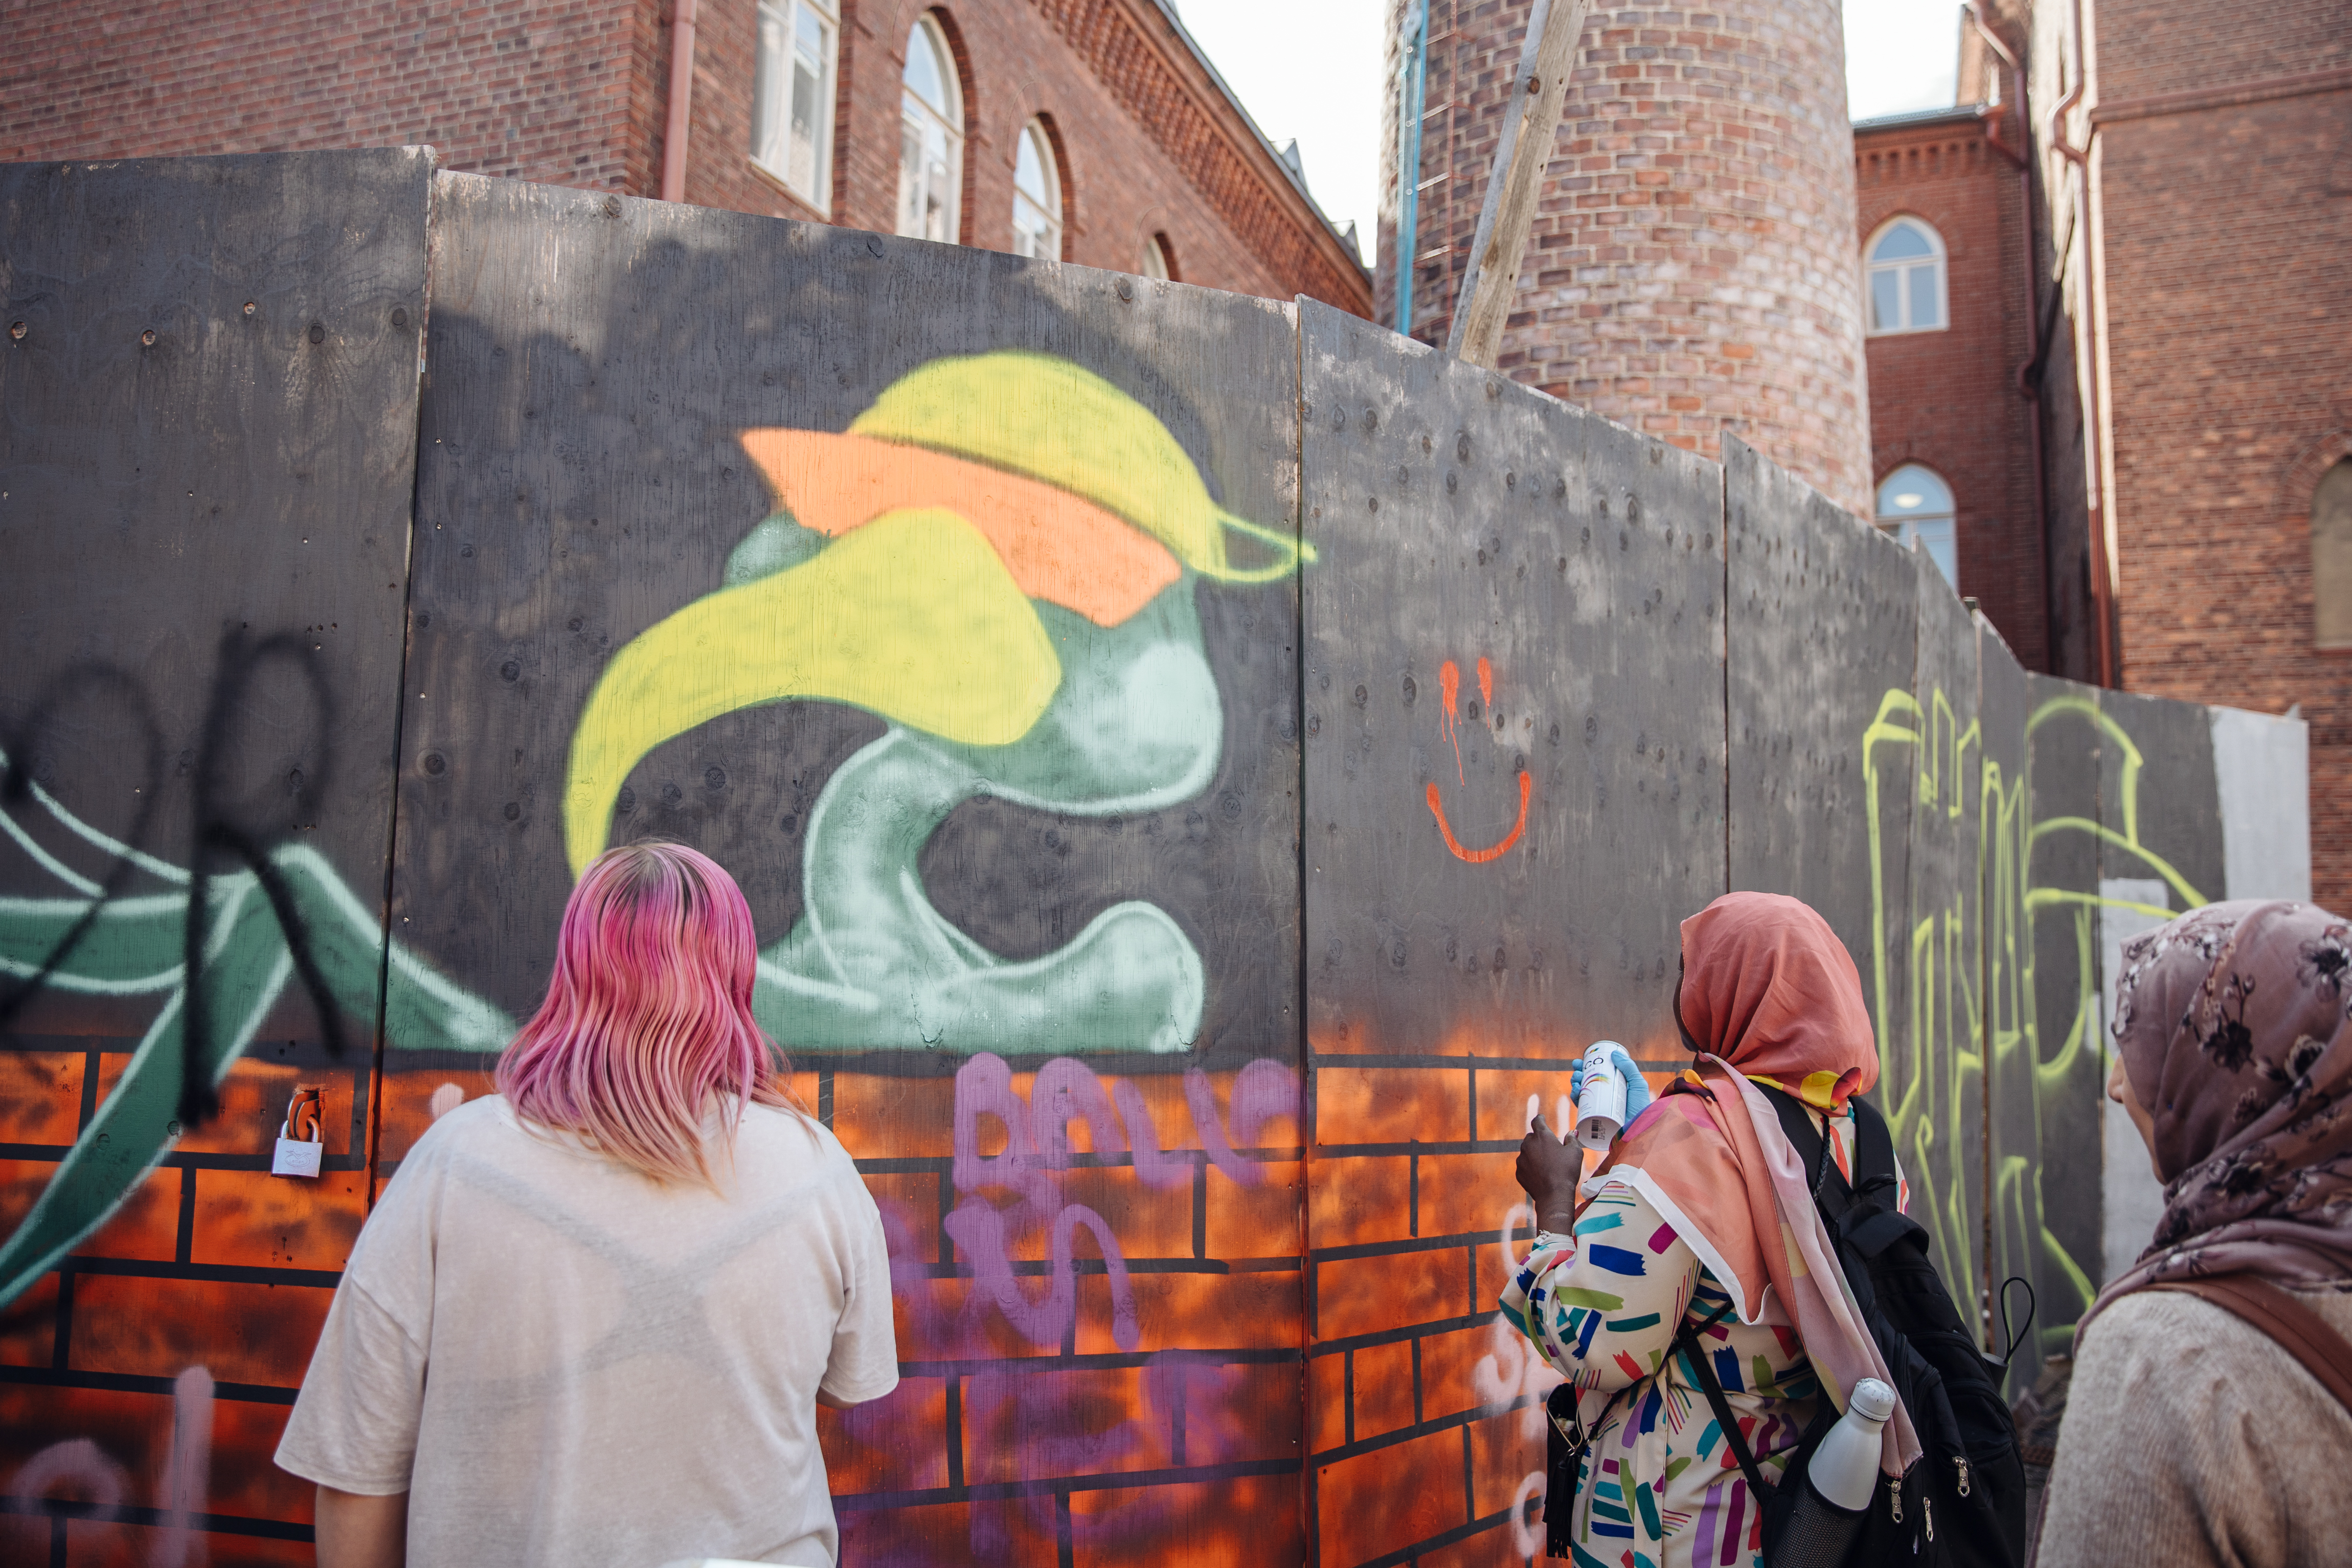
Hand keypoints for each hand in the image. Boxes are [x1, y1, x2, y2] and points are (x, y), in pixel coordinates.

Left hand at [1516, 1116, 1582, 1234]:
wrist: (1554, 1195)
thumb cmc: (1566, 1172)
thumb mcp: (1575, 1153)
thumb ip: (1572, 1139)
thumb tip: (1572, 1133)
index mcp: (1542, 1136)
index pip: (1537, 1121)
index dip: (1540, 1119)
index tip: (1542, 1118)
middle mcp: (1528, 1145)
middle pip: (1531, 1137)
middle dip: (1538, 1139)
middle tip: (1549, 1147)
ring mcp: (1521, 1159)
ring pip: (1526, 1151)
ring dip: (1534, 1153)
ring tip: (1546, 1163)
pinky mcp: (1519, 1172)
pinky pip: (1524, 1165)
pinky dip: (1530, 1166)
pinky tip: (1541, 1173)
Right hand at [1570, 1044, 1653, 1126]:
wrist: (1639, 1130)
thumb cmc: (1641, 1108)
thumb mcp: (1637, 1085)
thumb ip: (1629, 1068)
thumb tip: (1614, 1053)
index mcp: (1613, 1088)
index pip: (1597, 1075)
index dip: (1587, 1067)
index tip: (1581, 1060)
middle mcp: (1604, 1098)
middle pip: (1587, 1083)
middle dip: (1578, 1074)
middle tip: (1577, 1069)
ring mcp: (1598, 1108)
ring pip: (1582, 1093)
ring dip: (1575, 1083)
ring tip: (1576, 1078)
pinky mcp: (1593, 1119)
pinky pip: (1580, 1107)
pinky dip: (1575, 1097)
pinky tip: (1575, 1090)